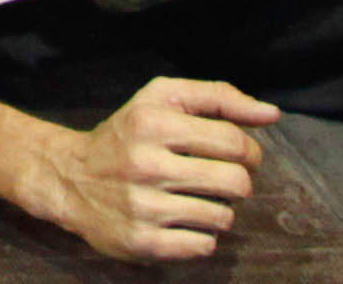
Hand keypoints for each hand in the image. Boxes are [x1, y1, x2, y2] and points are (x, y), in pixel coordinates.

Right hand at [36, 79, 280, 261]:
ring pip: (223, 217)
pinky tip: (181, 221)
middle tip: (220, 179)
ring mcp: (144, 207)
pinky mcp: (144, 243)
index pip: (233, 141)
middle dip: (238, 182)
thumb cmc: (127, 134)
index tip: (238, 155)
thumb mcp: (161, 99)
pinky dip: (201, 235)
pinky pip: (204, 246)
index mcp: (153, 122)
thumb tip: (271, 114)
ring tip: (194, 199)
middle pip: (236, 183)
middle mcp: (147, 164)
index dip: (249, 150)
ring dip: (218, 210)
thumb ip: (218, 97)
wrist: (70, 179)